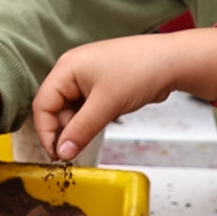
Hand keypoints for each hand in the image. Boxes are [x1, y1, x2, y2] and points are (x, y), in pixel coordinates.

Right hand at [32, 28, 216, 161]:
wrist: (173, 61)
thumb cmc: (141, 69)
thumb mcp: (106, 105)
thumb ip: (80, 130)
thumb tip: (63, 152)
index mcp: (66, 68)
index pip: (42, 104)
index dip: (46, 132)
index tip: (56, 154)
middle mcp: (72, 70)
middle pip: (54, 107)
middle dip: (64, 129)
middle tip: (76, 148)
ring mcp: (86, 77)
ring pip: (71, 109)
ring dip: (78, 125)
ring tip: (94, 132)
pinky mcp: (100, 84)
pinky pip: (85, 106)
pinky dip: (90, 119)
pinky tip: (101, 123)